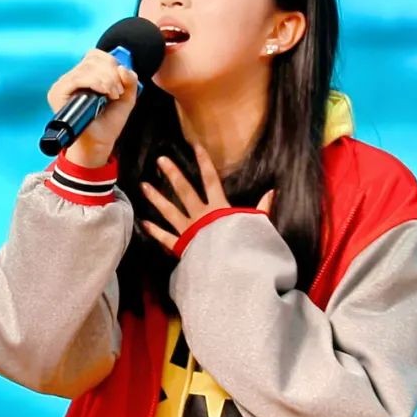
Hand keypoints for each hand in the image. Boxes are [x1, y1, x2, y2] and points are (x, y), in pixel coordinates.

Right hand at [46, 49, 139, 167]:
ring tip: (112, 96)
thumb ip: (130, 80)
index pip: (95, 56)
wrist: (99, 143)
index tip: (120, 82)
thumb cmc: (108, 122)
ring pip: (87, 68)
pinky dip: (95, 82)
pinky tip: (104, 93)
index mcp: (85, 75)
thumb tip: (123, 67)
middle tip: (118, 92)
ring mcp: (63, 84)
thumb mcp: (126, 98)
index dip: (110, 63)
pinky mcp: (58, 93)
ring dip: (106, 80)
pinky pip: (77, 78)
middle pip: (92, 59)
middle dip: (111, 73)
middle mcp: (72, 77)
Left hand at [140, 143, 274, 251]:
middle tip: (160, 160)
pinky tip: (143, 222)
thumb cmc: (245, 247)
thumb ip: (262, 208)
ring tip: (143, 185)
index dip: (203, 162)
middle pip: (185, 191)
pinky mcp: (181, 246)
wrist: (232, 271)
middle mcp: (200, 215)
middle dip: (173, 174)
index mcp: (219, 208)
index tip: (195, 146)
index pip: (211, 180)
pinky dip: (154, 231)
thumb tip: (273, 191)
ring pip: (169, 211)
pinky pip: (165, 238)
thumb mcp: (257, 226)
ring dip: (156, 198)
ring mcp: (189, 230)